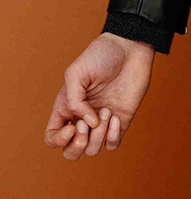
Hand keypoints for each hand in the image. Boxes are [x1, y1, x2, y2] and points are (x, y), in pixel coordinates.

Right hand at [43, 33, 155, 159]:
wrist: (129, 46)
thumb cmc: (101, 55)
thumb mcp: (76, 72)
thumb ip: (73, 101)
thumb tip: (87, 125)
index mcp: (67, 107)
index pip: (52, 137)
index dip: (58, 139)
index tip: (72, 125)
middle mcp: (83, 118)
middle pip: (71, 152)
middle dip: (77, 146)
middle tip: (86, 126)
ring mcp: (102, 121)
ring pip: (92, 150)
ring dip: (98, 136)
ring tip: (106, 109)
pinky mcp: (121, 120)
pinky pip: (113, 144)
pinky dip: (113, 137)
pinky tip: (116, 117)